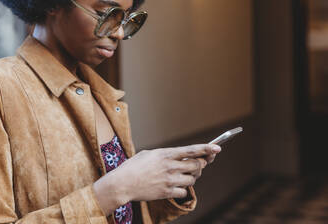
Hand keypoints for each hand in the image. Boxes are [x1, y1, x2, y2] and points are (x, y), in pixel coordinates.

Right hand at [93, 143, 220, 214]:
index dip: (206, 149)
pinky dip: (182, 189)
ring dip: (191, 177)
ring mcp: (169, 180)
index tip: (218, 148)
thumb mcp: (150, 154)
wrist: (123, 183)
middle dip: (200, 165)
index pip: (192, 150)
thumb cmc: (134, 166)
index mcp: (166, 154)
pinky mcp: (167, 192)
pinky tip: (174, 186)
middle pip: (197, 166)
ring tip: (182, 175)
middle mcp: (170, 166)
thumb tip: (183, 157)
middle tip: (197, 165)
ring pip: (192, 179)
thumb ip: (167, 154)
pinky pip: (184, 192)